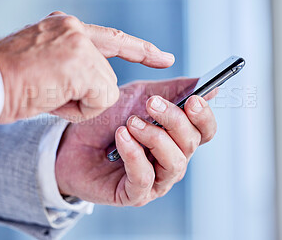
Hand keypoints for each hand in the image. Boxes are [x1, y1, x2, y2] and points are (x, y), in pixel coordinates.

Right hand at [0, 11, 173, 122]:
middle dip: (87, 94)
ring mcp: (78, 44)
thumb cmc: (12, 81)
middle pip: (107, 76)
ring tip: (49, 94)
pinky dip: (80, 109)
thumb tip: (98, 84)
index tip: (165, 57)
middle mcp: (75, 29)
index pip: (114, 38)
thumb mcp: (46, 63)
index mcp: (67, 27)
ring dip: (81, 102)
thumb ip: (76, 65)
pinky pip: (100, 99)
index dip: (141, 50)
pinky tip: (54, 99)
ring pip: (105, 89)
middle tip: (51, 91)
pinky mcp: (81, 63)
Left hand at [55, 78, 217, 205]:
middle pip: (191, 143)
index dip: (204, 116)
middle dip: (173, 120)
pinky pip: (144, 178)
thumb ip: (172, 91)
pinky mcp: (134, 194)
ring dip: (155, 138)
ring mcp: (155, 180)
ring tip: (131, 123)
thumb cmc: (109, 119)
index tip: (193, 99)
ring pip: (174, 163)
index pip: (205, 131)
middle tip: (151, 104)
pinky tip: (121, 137)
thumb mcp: (140, 96)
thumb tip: (210, 88)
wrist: (72, 141)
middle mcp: (172, 160)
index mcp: (177, 137)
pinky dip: (135, 155)